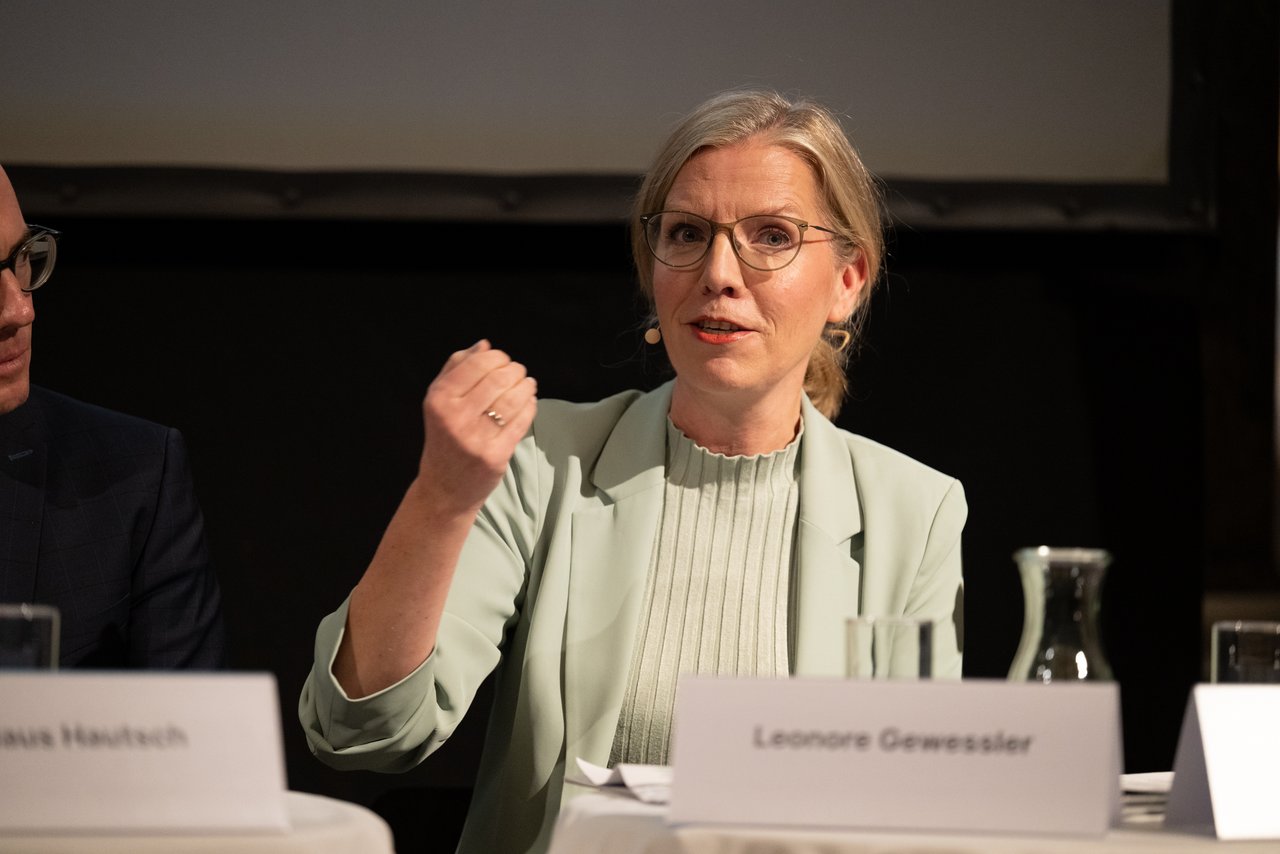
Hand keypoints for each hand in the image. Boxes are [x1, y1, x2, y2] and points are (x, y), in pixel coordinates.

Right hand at [414, 339, 537, 515]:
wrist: (444, 488)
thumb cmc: (444, 438)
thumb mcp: (438, 401)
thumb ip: (456, 368)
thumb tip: (484, 345)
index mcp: (439, 399)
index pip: (478, 363)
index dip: (497, 357)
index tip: (502, 362)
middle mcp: (455, 417)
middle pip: (499, 378)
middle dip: (515, 370)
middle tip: (517, 373)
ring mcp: (476, 438)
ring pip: (514, 398)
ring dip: (526, 386)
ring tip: (526, 384)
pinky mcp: (495, 455)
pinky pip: (522, 421)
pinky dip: (530, 406)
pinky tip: (528, 402)